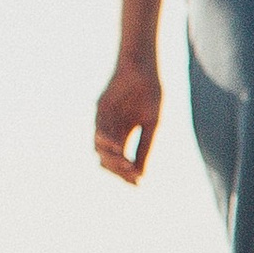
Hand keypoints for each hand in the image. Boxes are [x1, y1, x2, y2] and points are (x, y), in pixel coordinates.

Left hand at [95, 58, 162, 183]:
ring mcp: (106, 122)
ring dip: (112, 159)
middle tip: (130, 173)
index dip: (129, 175)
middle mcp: (114, 131)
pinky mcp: (99, 112)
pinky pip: (99, 134)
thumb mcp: (154, 125)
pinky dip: (107, 144)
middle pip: (109, 162)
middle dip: (119, 171)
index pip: (125, 163)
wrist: (143, 68)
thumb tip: (142, 176)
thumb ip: (146, 149)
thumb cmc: (153, 95)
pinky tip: (117, 147)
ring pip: (100, 151)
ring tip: (125, 160)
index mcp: (129, 135)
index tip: (138, 183)